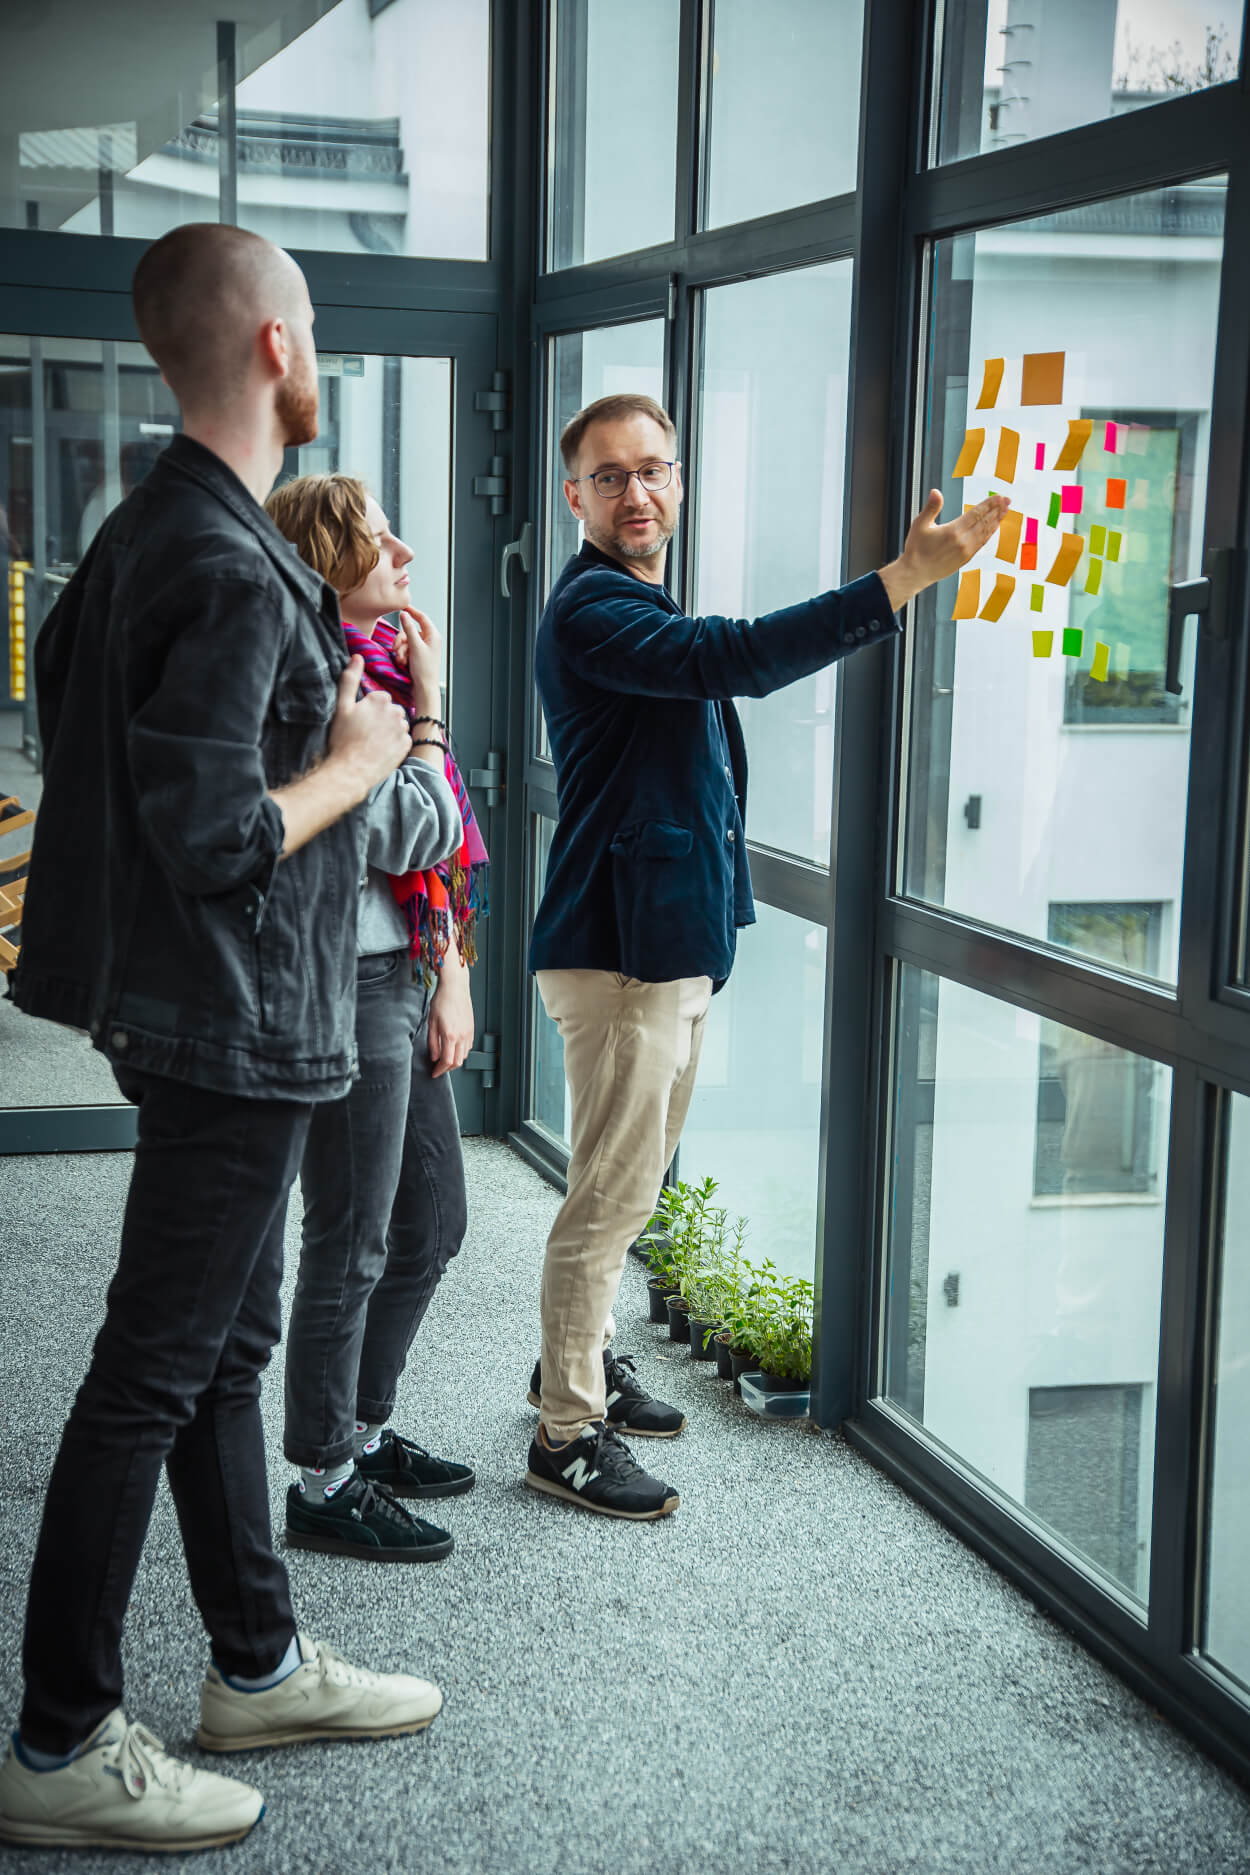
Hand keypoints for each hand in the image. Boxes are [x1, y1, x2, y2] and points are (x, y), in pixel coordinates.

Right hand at [326, 655, 410, 793]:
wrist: (351, 769)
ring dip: (390, 730)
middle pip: (392, 710)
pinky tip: (382, 749)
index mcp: (380, 700)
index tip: (361, 720)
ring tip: (374, 741)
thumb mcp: (342, 706)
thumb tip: (357, 657)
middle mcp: (395, 712)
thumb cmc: (343, 739)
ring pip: (399, 724)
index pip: (381, 698)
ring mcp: (402, 729)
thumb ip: (350, 679)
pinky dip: (395, 743)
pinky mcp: (406, 745)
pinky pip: (404, 739)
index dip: (370, 709)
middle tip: (366, 732)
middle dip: (383, 718)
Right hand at [398, 606, 443, 719]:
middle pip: (410, 631)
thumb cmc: (424, 670)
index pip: (421, 618)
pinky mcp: (418, 655)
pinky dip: (403, 655)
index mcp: (433, 636)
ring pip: (406, 641)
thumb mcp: (415, 647)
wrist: (424, 689)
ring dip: (401, 650)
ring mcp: (423, 648)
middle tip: (397, 650)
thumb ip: (409, 629)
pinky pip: (406, 649)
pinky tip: (403, 663)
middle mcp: (429, 640)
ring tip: (402, 660)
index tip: (402, 606)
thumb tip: (404, 614)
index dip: (411, 611)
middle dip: (401, 641)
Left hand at [428, 943, 473, 1077]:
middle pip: (456, 1062)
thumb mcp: (431, 1022)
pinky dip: (460, 1052)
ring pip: (463, 1056)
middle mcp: (461, 1036)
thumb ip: (432, 1042)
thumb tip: (434, 1057)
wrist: (455, 987)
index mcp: (450, 1035)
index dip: (439, 1070)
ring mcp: (468, 1033)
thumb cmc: (442, 1000)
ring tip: (444, 1059)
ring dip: (454, 1061)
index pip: (446, 1061)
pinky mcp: (471, 1029)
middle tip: (438, 1068)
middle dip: (447, 1068)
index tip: (434, 1072)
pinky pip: (468, 1047)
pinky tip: (453, 1048)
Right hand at [877, 490, 1010, 612]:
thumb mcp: (920, 525)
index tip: (999, 497)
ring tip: (1005, 510)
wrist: (915, 574)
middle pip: (984, 521)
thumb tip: (936, 492)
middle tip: (1007, 500)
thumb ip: (931, 507)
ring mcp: (966, 551)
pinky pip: (982, 543)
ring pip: (986, 532)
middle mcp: (963, 541)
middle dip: (997, 509)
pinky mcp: (966, 559)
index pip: (976, 514)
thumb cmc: (916, 550)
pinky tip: (994, 527)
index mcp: (953, 531)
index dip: (989, 504)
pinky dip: (990, 533)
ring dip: (996, 520)